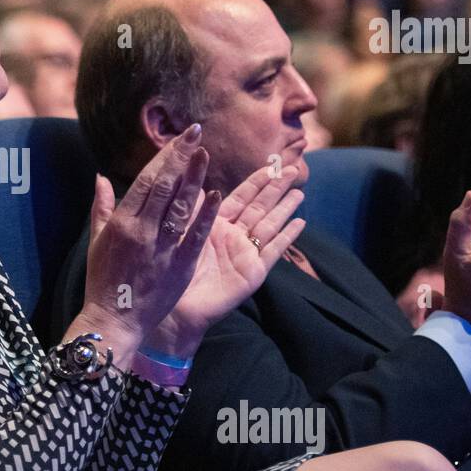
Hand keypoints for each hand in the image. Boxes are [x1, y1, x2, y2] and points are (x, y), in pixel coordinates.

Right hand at [77, 125, 219, 357]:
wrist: (115, 320)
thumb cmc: (103, 280)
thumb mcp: (96, 241)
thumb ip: (101, 206)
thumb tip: (101, 177)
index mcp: (122, 223)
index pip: (147, 180)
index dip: (165, 156)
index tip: (180, 137)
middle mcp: (142, 231)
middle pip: (165, 187)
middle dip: (181, 157)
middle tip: (195, 132)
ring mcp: (161, 248)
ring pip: (180, 206)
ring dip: (194, 178)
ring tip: (204, 154)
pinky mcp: (179, 266)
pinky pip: (194, 236)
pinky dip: (205, 215)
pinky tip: (216, 194)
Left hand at [143, 164, 306, 358]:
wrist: (174, 308)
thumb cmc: (170, 272)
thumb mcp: (178, 233)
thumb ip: (186, 206)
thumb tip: (184, 173)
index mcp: (216, 225)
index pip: (241, 196)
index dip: (257, 180)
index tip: (271, 162)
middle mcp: (234, 237)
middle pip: (260, 206)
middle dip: (276, 188)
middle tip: (292, 169)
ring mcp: (245, 254)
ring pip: (270, 224)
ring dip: (285, 207)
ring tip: (300, 191)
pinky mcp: (252, 272)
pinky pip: (273, 251)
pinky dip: (287, 236)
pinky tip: (300, 223)